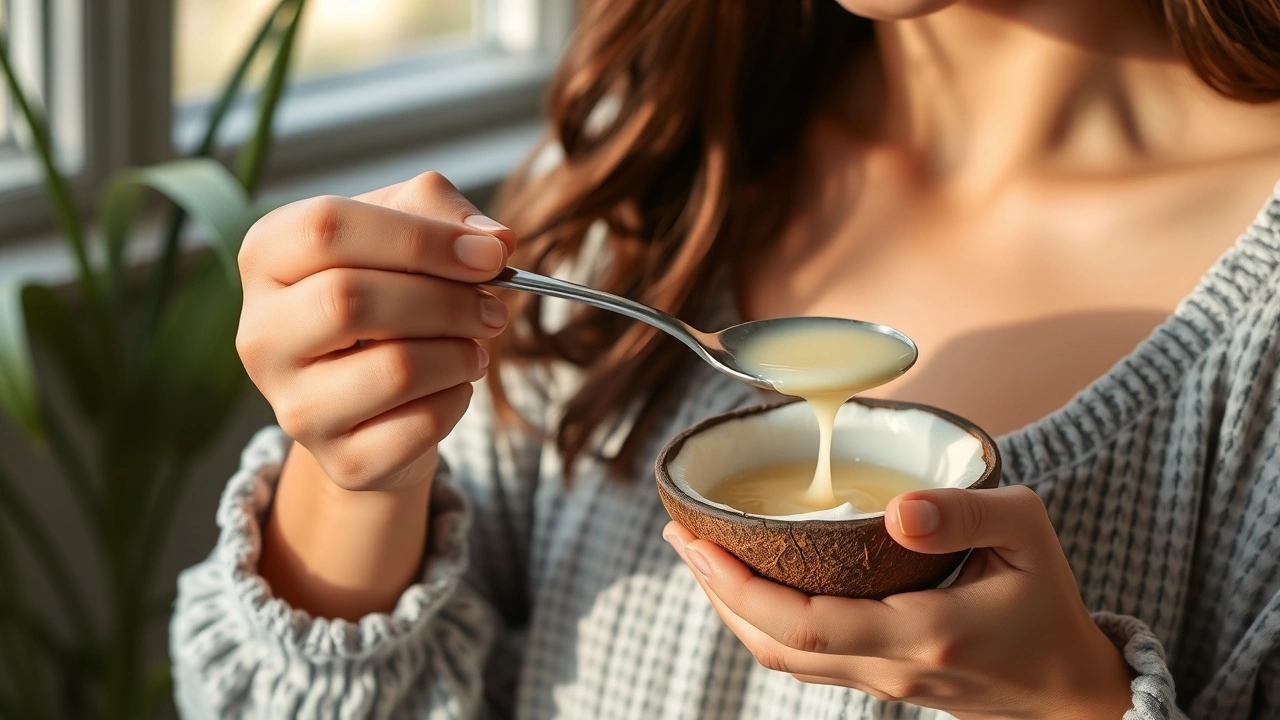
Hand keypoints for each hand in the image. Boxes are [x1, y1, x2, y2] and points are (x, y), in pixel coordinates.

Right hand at [237, 171, 515, 491]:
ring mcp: (291, 405)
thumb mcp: (406, 233)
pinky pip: (418, 425)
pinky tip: (453, 388)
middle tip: (494, 309)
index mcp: (266, 257)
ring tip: (475, 347)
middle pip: (351, 299)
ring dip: (460, 353)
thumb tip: (493, 239)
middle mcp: (261, 334)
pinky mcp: (338, 460)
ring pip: (394, 368)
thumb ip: (442, 211)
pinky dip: (457, 401)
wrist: (378, 400)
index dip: (419, 238)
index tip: (489, 255)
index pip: (326, 228)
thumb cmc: (390, 295)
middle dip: (447, 301)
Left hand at [663, 485, 1135, 718]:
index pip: (807, 624)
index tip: (699, 540)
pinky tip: (751, 584)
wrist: (1067, 692)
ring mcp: (881, 682)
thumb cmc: (1047, 603)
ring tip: (702, 555)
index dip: (740, 587)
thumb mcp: (1027, 534)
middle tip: (681, 536)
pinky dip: (763, 623)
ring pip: (783, 659)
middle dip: (717, 593)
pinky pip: (804, 659)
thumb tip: (896, 510)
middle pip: (776, 646)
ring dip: (732, 610)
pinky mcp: (879, 681)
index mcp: (925, 632)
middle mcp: (891, 667)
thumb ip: (964, 514)